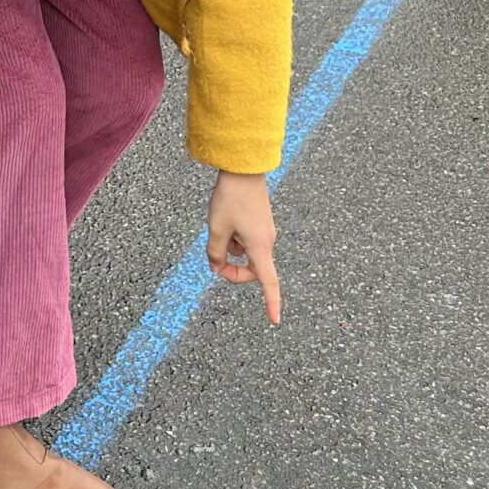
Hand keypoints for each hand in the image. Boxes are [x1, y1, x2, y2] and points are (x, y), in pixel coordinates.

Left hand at [207, 171, 279, 326]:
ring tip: (219, 225)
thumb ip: (215, 252)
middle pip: (252, 270)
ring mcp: (264, 233)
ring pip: (245, 254)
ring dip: (230, 248)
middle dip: (232, 270)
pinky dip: (233, 238)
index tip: (275, 320)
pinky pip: (245, 241)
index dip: (272, 302)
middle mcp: (267, 242)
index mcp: (259, 247)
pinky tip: (225, 219)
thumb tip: (215, 266)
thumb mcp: (216, 228)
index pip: (268, 281)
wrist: (243, 169)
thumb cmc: (231, 198)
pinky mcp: (260, 224)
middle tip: (213, 262)